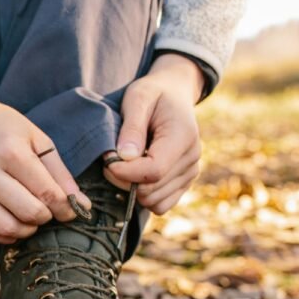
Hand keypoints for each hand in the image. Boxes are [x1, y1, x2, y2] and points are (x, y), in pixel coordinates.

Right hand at [0, 52, 89, 243]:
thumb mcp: (34, 137)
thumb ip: (58, 172)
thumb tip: (80, 205)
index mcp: (10, 152)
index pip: (47, 194)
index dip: (65, 208)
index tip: (70, 210)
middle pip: (28, 214)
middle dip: (45, 218)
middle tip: (47, 210)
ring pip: (6, 229)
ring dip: (26, 229)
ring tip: (29, 216)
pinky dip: (4, 234)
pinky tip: (11, 220)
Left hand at [106, 53, 204, 214]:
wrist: (174, 94)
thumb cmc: (153, 93)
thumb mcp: (138, 98)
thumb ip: (132, 127)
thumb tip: (126, 157)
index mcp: (183, 137)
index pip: (153, 170)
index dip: (125, 172)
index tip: (107, 160)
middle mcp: (192, 158)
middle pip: (151, 190)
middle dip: (124, 180)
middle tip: (111, 159)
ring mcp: (190, 173)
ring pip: (154, 201)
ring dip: (132, 188)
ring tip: (126, 164)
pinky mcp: (184, 182)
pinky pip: (161, 205)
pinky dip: (144, 195)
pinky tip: (136, 174)